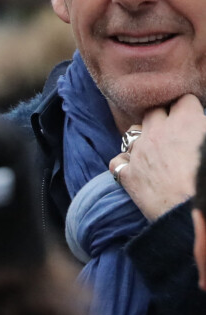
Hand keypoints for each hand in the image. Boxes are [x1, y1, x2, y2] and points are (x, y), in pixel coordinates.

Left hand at [109, 95, 205, 220]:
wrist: (197, 215)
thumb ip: (203, 129)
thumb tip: (200, 127)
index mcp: (186, 122)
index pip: (184, 100)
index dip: (189, 108)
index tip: (193, 117)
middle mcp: (158, 132)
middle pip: (153, 111)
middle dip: (163, 117)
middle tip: (175, 132)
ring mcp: (139, 153)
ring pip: (131, 132)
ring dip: (141, 137)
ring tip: (154, 149)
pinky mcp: (128, 176)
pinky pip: (118, 161)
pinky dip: (125, 163)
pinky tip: (134, 169)